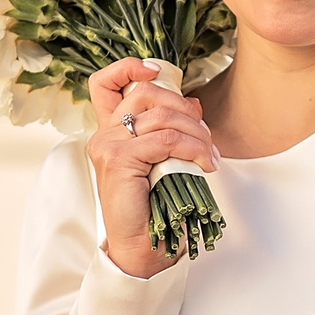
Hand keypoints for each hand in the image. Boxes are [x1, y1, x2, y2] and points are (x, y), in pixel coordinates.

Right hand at [86, 58, 219, 278]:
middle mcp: (104, 134)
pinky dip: (193, 148)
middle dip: (185, 109)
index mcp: (111, 131)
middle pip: (147, 93)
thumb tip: (193, 104)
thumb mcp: (165, 160)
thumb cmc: (154, 209)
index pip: (105, 83)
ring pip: (162, 117)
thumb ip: (171, 129)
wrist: (142, 247)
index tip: (157, 72)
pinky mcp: (118, 160)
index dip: (128, 67)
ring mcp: (107, 145)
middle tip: (206, 138)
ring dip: (196, 133)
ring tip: (210, 155)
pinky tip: (205, 164)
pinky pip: (165, 140)